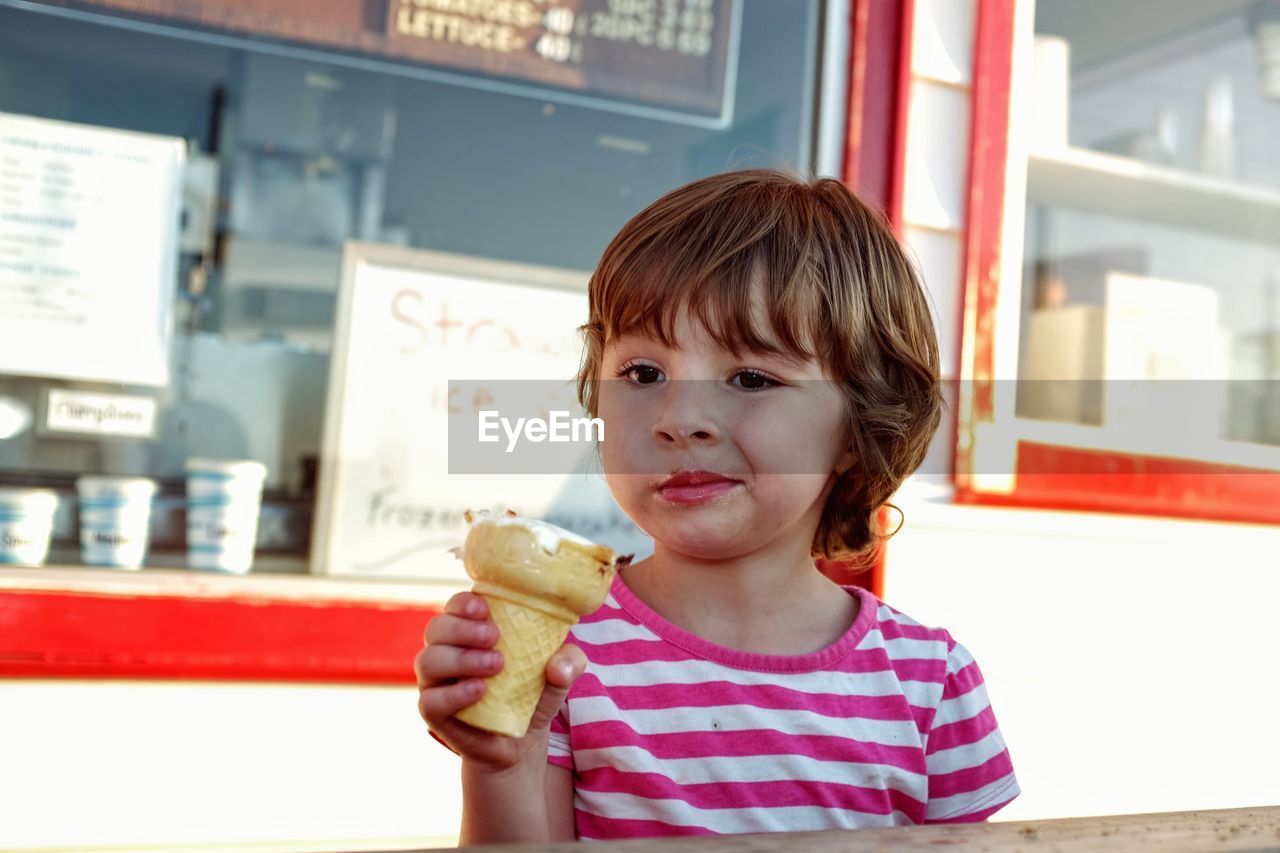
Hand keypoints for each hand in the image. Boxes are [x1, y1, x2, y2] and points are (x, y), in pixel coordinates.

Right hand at [415, 591, 586, 770]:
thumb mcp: (561, 675)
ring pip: (427, 660)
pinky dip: (453, 694)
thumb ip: (569, 662)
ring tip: (496, 665)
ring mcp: (437, 682)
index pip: (456, 606)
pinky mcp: (435, 713)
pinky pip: (429, 700)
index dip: (464, 602)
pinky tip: (479, 691)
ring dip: (461, 658)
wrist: (522, 742)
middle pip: (436, 627)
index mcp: (471, 631)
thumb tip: (558, 665)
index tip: (485, 608)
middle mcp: (447, 651)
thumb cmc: (534, 694)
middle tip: (494, 637)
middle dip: (463, 628)